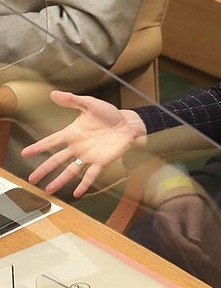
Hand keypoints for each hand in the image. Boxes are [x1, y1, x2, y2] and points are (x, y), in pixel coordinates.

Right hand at [21, 90, 145, 196]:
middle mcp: (78, 147)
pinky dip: (84, 184)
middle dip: (44, 169)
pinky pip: (91, 175)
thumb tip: (54, 94)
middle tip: (32, 179)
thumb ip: (72, 100)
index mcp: (72, 133)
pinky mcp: (102, 161)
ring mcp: (89, 155)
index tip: (25, 154)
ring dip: (60, 180)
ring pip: (71, 170)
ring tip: (49, 190)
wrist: (127, 123)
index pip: (51, 141)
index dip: (38, 147)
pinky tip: (77, 193)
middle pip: (56, 160)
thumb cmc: (109, 114)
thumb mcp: (90, 104)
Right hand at [151, 193, 212, 272]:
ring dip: (187, 257)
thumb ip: (194, 225)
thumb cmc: (185, 201)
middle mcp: (160, 229)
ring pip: (171, 251)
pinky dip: (182, 254)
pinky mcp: (162, 239)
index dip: (187, 247)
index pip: (175, 237)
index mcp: (167, 219)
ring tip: (204, 259)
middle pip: (173, 247)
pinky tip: (195, 256)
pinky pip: (171, 249)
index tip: (200, 252)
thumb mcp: (194, 209)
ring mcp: (159, 235)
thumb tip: (196, 242)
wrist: (173, 196)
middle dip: (190, 255)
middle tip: (206, 259)